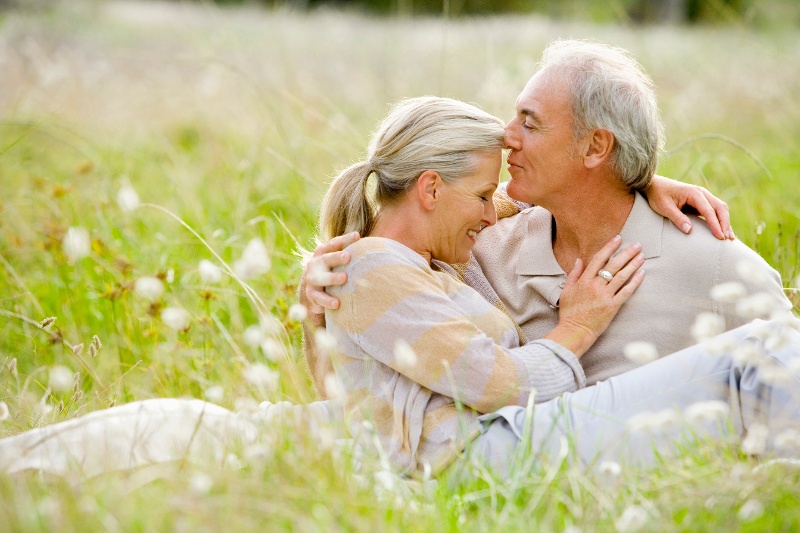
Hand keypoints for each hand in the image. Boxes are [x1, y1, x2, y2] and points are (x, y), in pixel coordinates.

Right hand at [300, 232, 358, 320]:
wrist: (314, 290)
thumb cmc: (333, 270)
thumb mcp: (339, 260)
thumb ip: (352, 252)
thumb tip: (379, 245)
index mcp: (323, 251)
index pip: (334, 243)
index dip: (345, 239)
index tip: (357, 236)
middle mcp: (316, 263)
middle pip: (326, 258)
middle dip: (336, 257)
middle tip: (347, 256)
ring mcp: (312, 278)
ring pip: (320, 277)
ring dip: (332, 278)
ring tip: (344, 278)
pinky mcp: (312, 294)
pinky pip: (319, 298)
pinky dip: (327, 301)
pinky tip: (337, 303)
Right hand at [545, 236, 645, 357]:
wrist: (575, 331)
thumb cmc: (569, 312)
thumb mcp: (566, 291)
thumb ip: (573, 274)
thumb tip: (579, 260)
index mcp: (584, 281)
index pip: (598, 259)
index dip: (609, 248)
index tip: (618, 239)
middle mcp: (595, 286)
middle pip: (613, 265)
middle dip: (626, 253)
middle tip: (637, 245)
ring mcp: (605, 296)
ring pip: (622, 276)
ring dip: (633, 265)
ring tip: (642, 256)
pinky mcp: (613, 306)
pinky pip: (626, 292)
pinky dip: (635, 282)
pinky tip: (642, 274)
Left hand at [646, 175, 733, 239]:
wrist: (655, 185)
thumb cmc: (658, 196)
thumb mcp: (664, 207)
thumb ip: (677, 218)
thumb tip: (689, 230)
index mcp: (694, 193)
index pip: (709, 210)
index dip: (715, 224)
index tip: (720, 236)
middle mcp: (702, 193)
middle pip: (720, 208)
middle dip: (725, 224)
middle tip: (727, 239)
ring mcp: (703, 197)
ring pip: (720, 209)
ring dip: (725, 222)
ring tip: (729, 238)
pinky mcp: (701, 202)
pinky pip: (715, 211)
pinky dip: (720, 220)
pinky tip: (723, 231)